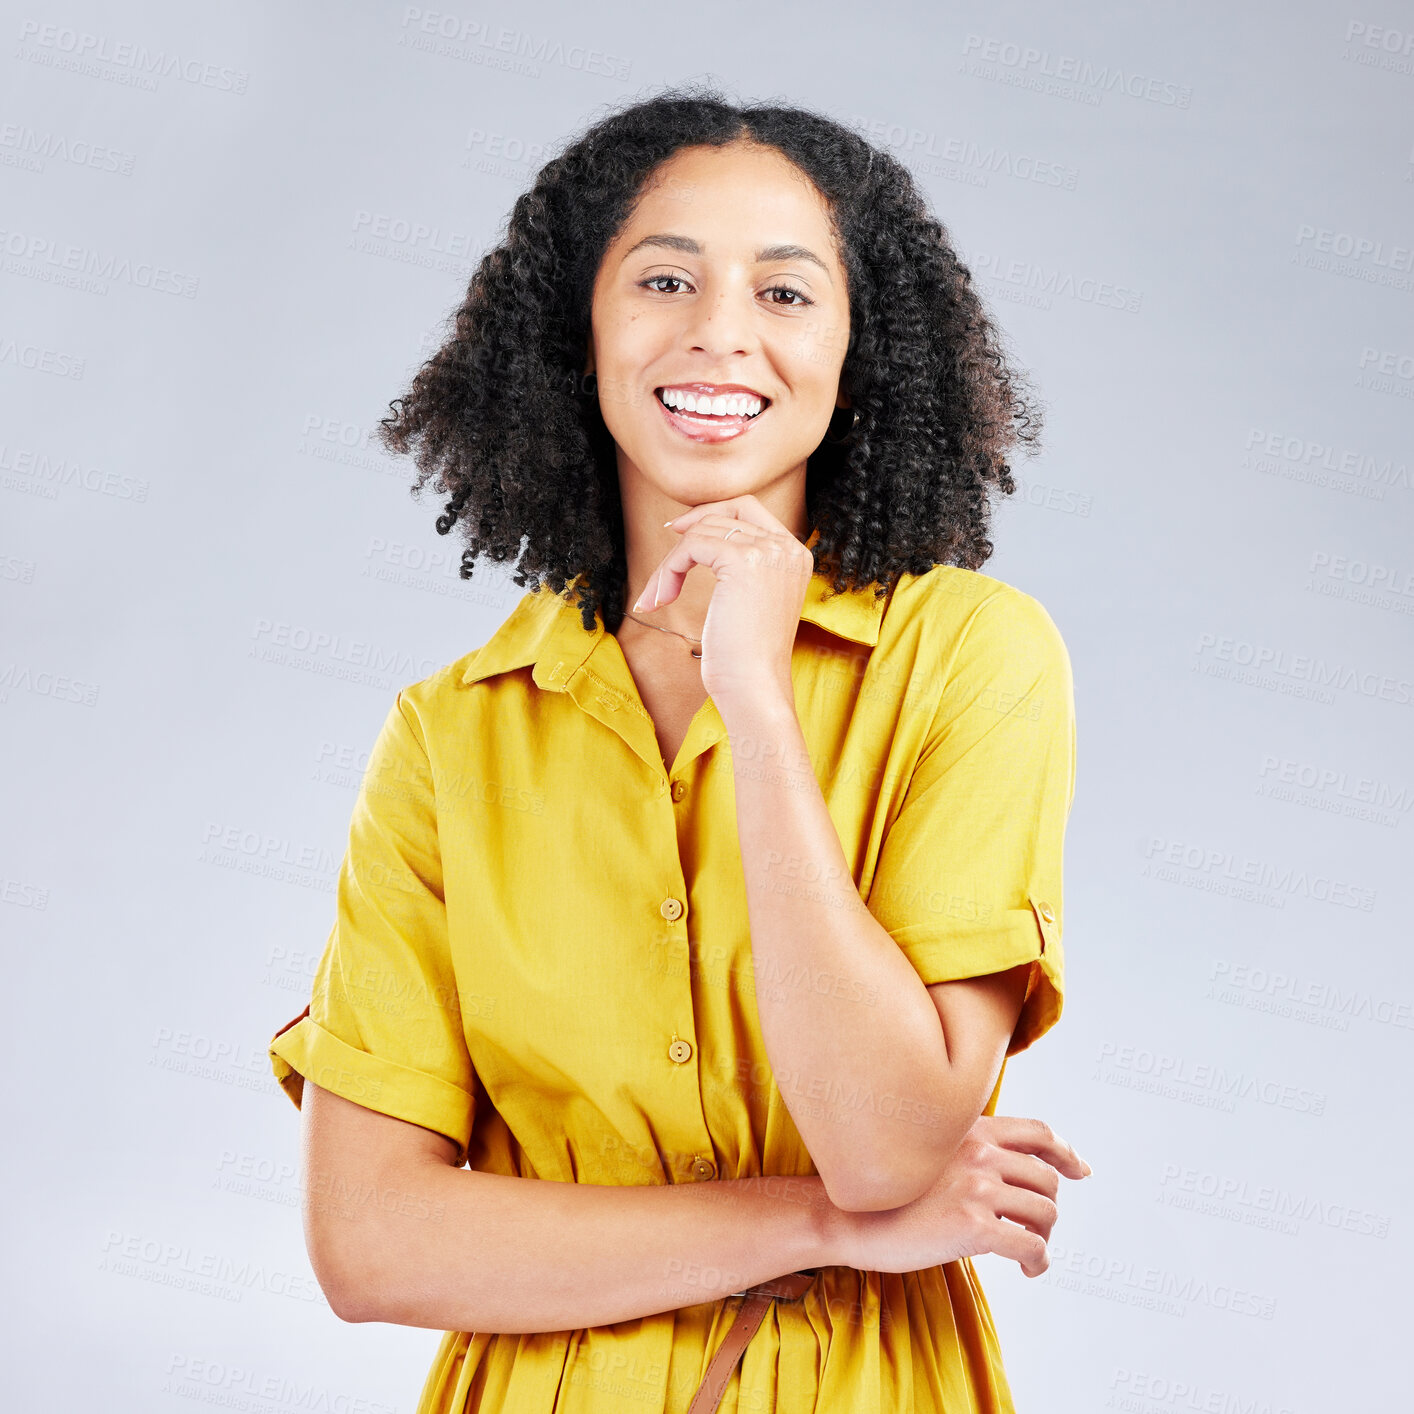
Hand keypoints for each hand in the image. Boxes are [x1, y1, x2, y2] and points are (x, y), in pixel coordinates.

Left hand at [632, 495, 814, 713]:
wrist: (755, 687)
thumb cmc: (746, 657)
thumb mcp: (749, 600)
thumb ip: (739, 566)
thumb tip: (696, 532)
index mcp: (795, 555)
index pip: (749, 507)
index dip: (710, 512)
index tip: (679, 530)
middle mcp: (788, 548)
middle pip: (725, 511)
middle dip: (688, 532)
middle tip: (664, 551)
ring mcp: (769, 551)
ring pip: (702, 530)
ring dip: (671, 564)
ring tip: (658, 597)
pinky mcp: (743, 560)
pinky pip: (691, 545)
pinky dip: (669, 569)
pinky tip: (661, 599)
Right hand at [822, 1115, 1091, 1278]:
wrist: (846, 1215)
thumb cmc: (885, 1191)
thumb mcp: (928, 1152)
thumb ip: (966, 1152)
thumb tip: (1003, 1175)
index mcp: (970, 1129)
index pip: (1038, 1132)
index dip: (1065, 1152)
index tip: (1081, 1170)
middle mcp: (979, 1152)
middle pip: (1047, 1178)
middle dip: (1048, 1207)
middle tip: (1034, 1229)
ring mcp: (977, 1187)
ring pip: (1046, 1212)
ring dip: (1045, 1235)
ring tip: (1029, 1252)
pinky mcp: (974, 1226)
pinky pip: (1032, 1246)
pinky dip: (1039, 1261)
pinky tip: (1027, 1271)